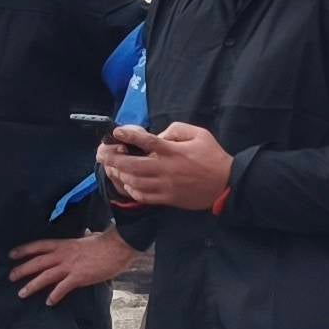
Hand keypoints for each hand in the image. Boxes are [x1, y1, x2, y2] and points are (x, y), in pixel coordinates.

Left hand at [9, 229, 137, 303]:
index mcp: (65, 244)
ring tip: (22, 293)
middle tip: (10, 277)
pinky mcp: (79, 277)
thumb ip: (84, 239)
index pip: (39, 246)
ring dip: (32, 285)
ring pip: (45, 276)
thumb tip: (88, 234)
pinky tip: (49, 302)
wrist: (118, 246)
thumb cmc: (107, 242)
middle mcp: (63, 255)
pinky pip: (62, 288)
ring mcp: (70, 266)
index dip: (24, 250)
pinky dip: (55, 295)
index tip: (12, 254)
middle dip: (22, 269)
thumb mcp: (90, 238)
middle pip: (37, 262)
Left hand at [95, 123, 233, 211]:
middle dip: (113, 158)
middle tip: (102, 153)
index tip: (116, 132)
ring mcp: (165, 186)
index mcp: (173, 151)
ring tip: (111, 168)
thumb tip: (158, 135)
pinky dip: (131, 190)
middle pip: (132, 165)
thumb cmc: (212, 156)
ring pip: (134, 182)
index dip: (128, 135)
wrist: (226, 184)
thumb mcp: (198, 133)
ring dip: (119, 174)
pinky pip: (143, 196)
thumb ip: (176, 130)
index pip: (145, 141)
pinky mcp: (168, 199)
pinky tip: (127, 184)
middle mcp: (165, 169)